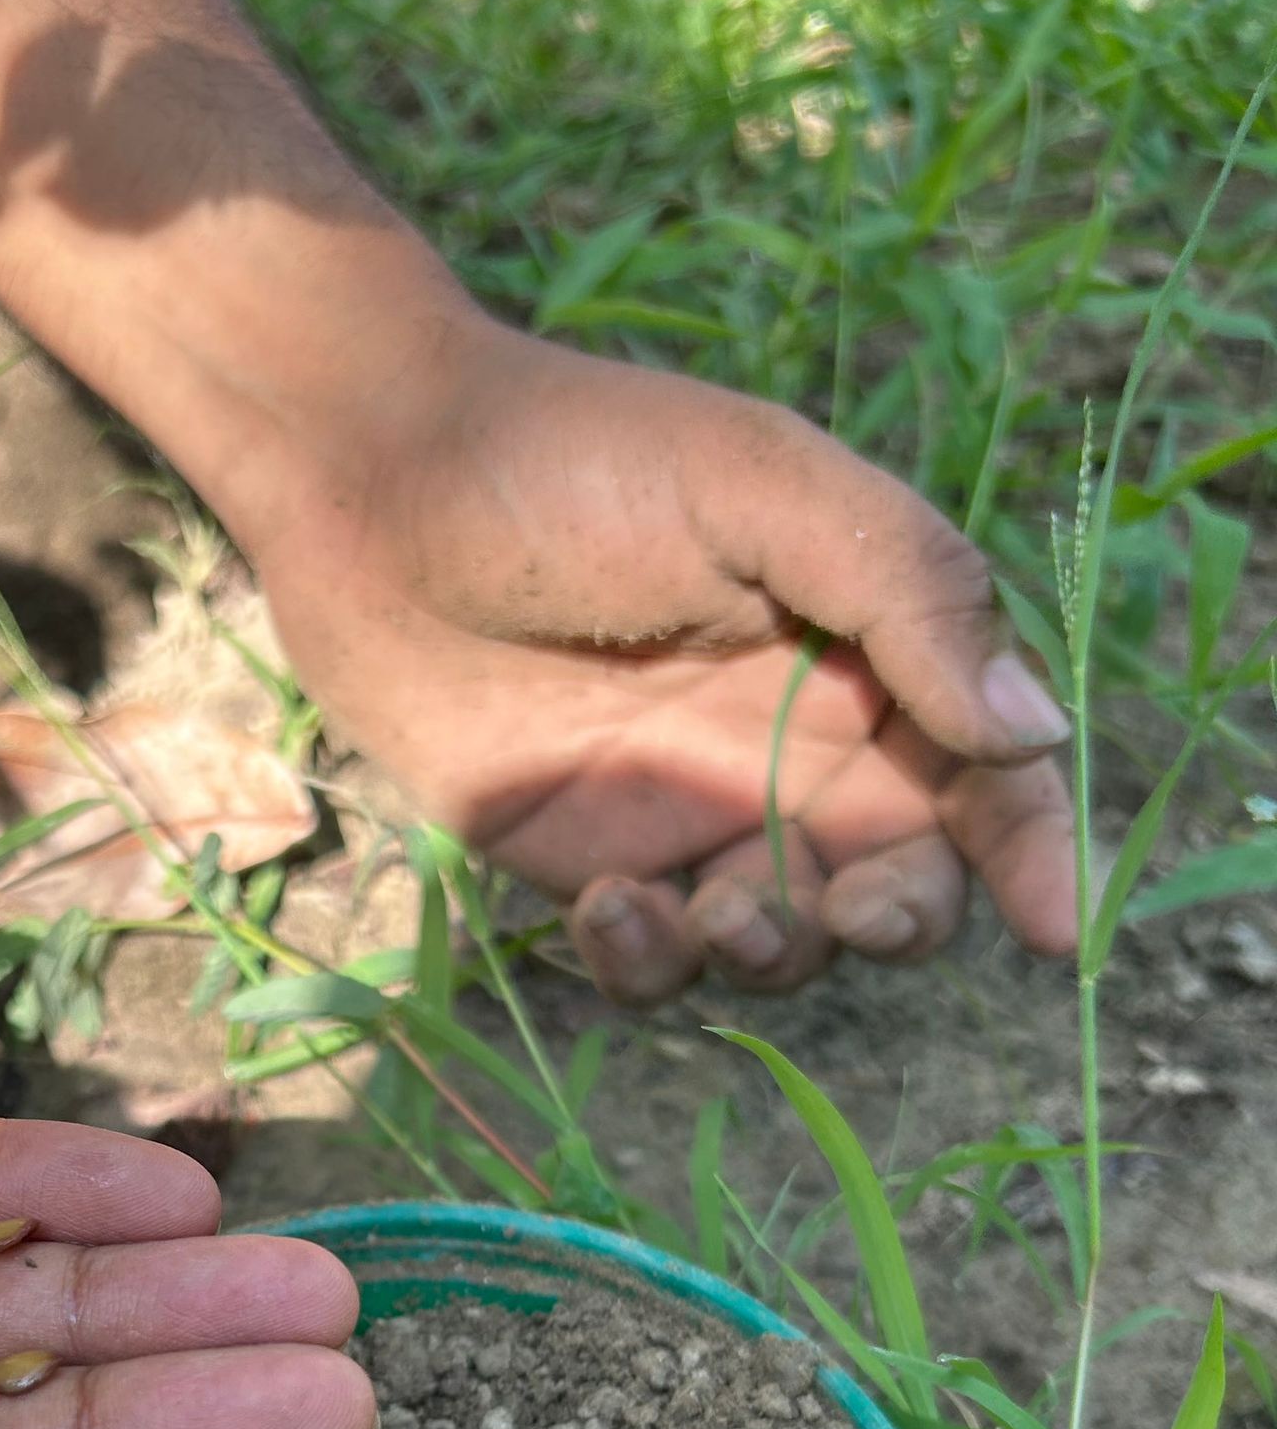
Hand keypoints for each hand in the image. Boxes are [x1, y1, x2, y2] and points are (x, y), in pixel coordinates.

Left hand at [252, 331, 1075, 1002]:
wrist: (376, 487)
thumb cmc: (577, 462)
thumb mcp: (765, 490)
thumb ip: (907, 599)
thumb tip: (1035, 733)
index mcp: (866, 654)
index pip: (984, 772)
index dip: (1034, 853)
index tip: (1053, 928)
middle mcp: (794, 750)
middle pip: (902, 882)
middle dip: (898, 920)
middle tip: (854, 912)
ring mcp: (690, 817)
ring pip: (786, 944)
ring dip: (773, 952)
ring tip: (711, 906)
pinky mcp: (589, 869)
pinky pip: (657, 966)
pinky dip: (650, 962)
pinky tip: (602, 903)